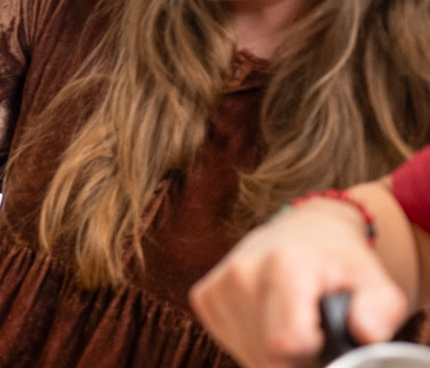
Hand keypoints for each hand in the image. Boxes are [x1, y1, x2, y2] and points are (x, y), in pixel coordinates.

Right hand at [191, 200, 406, 367]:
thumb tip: (365, 332)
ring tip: (291, 320)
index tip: (326, 333)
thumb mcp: (375, 281)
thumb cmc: (340, 263)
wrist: (300, 231)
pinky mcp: (204, 296)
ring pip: (249, 354)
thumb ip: (381, 308)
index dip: (314, 351)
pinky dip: (253, 342)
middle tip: (313, 330)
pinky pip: (231, 343)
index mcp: (285, 265)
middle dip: (296, 357)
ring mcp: (218, 285)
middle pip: (267, 354)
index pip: (287, 343)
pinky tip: (268, 318)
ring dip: (274, 351)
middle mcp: (242, 272)